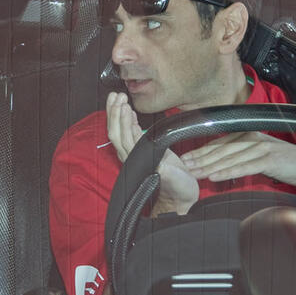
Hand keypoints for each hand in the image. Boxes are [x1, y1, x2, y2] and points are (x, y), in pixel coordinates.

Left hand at [105, 93, 198, 214]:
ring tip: (118, 98)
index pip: (124, 138)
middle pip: (116, 133)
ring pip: (120, 132)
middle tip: (117, 96)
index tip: (124, 106)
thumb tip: (160, 166)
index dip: (122, 121)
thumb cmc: (179, 191)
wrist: (180, 198)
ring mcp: (136, 154)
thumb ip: (167, 173)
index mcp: (138, 162)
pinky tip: (128, 111)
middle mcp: (132, 157)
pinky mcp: (143, 151)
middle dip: (115, 113)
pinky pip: (129, 133)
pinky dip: (127, 120)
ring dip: (117, 113)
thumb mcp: (176, 181)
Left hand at [179, 131, 295, 186]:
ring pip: (230, 158)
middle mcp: (253, 138)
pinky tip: (215, 177)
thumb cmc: (286, 162)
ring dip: (210, 167)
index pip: (219, 143)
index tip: (186, 159)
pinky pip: (244, 167)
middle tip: (185, 167)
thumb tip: (220, 163)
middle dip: (201, 159)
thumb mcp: (260, 154)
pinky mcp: (269, 159)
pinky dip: (228, 172)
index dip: (201, 152)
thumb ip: (241, 155)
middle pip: (221, 150)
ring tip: (195, 173)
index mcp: (249, 135)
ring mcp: (261, 148)